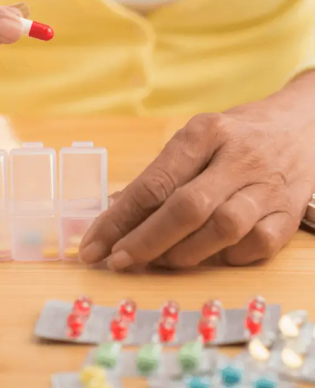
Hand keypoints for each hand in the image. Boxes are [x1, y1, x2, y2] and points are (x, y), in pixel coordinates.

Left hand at [79, 72, 314, 269]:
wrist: (302, 127)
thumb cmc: (234, 137)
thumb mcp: (193, 142)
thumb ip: (158, 177)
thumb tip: (113, 214)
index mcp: (204, 133)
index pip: (153, 183)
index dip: (118, 220)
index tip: (93, 246)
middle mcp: (238, 158)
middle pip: (186, 209)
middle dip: (145, 242)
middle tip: (117, 261)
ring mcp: (268, 187)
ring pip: (222, 230)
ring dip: (182, 254)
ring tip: (158, 259)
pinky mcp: (289, 213)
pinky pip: (256, 246)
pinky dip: (226, 258)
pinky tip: (207, 255)